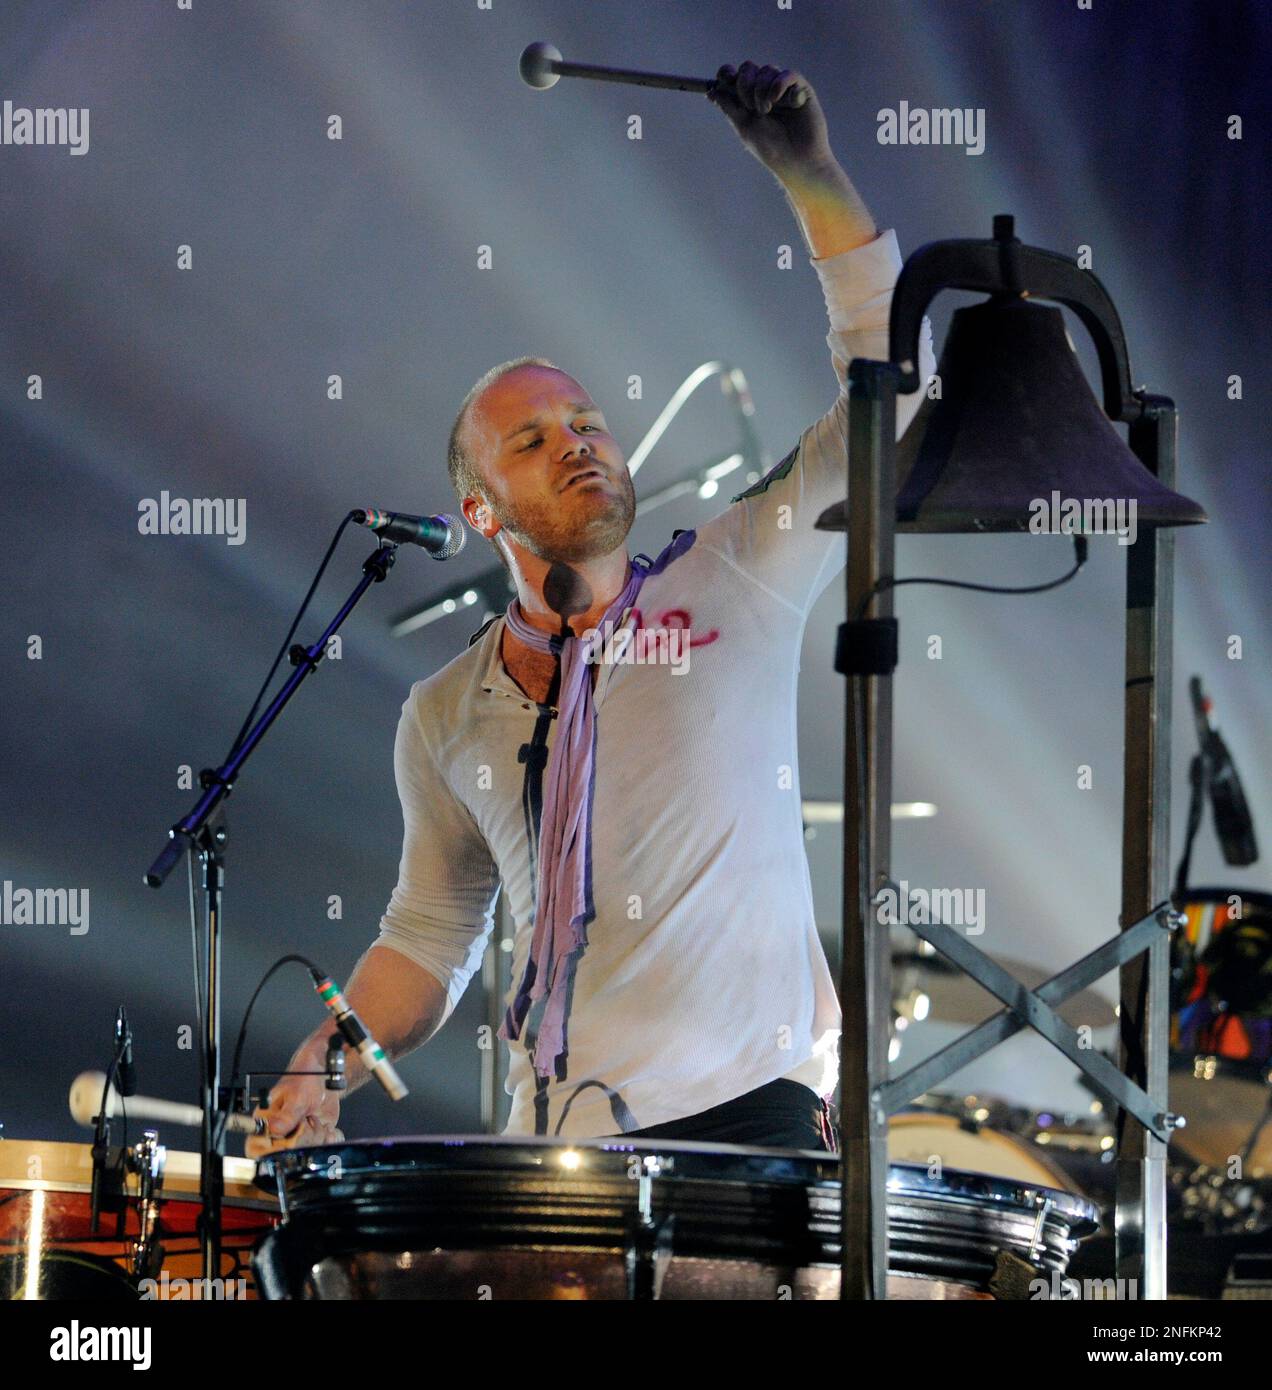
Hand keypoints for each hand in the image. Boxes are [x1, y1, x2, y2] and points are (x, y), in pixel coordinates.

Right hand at [244, 1060, 342, 1160]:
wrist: (324, 1078)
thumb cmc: (304, 1081)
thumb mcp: (297, 1096)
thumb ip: (288, 1115)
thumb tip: (274, 1129)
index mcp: (266, 1122)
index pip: (260, 1148)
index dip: (277, 1149)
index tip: (294, 1137)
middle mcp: (279, 1134)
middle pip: (288, 1154)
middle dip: (305, 1138)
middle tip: (309, 1119)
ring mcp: (296, 1138)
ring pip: (307, 1153)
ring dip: (318, 1137)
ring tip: (316, 1118)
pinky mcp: (312, 1139)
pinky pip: (321, 1149)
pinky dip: (329, 1139)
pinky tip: (327, 1127)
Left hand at [707, 61, 833, 182]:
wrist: (796, 160)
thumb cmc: (771, 148)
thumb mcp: (744, 126)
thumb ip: (729, 107)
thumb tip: (712, 92)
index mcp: (748, 100)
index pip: (734, 76)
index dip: (727, 72)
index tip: (726, 79)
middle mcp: (764, 91)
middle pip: (749, 68)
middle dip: (744, 84)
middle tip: (749, 105)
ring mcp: (782, 89)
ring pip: (767, 70)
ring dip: (761, 90)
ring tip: (766, 110)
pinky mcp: (800, 89)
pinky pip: (787, 74)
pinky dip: (779, 85)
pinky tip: (778, 101)